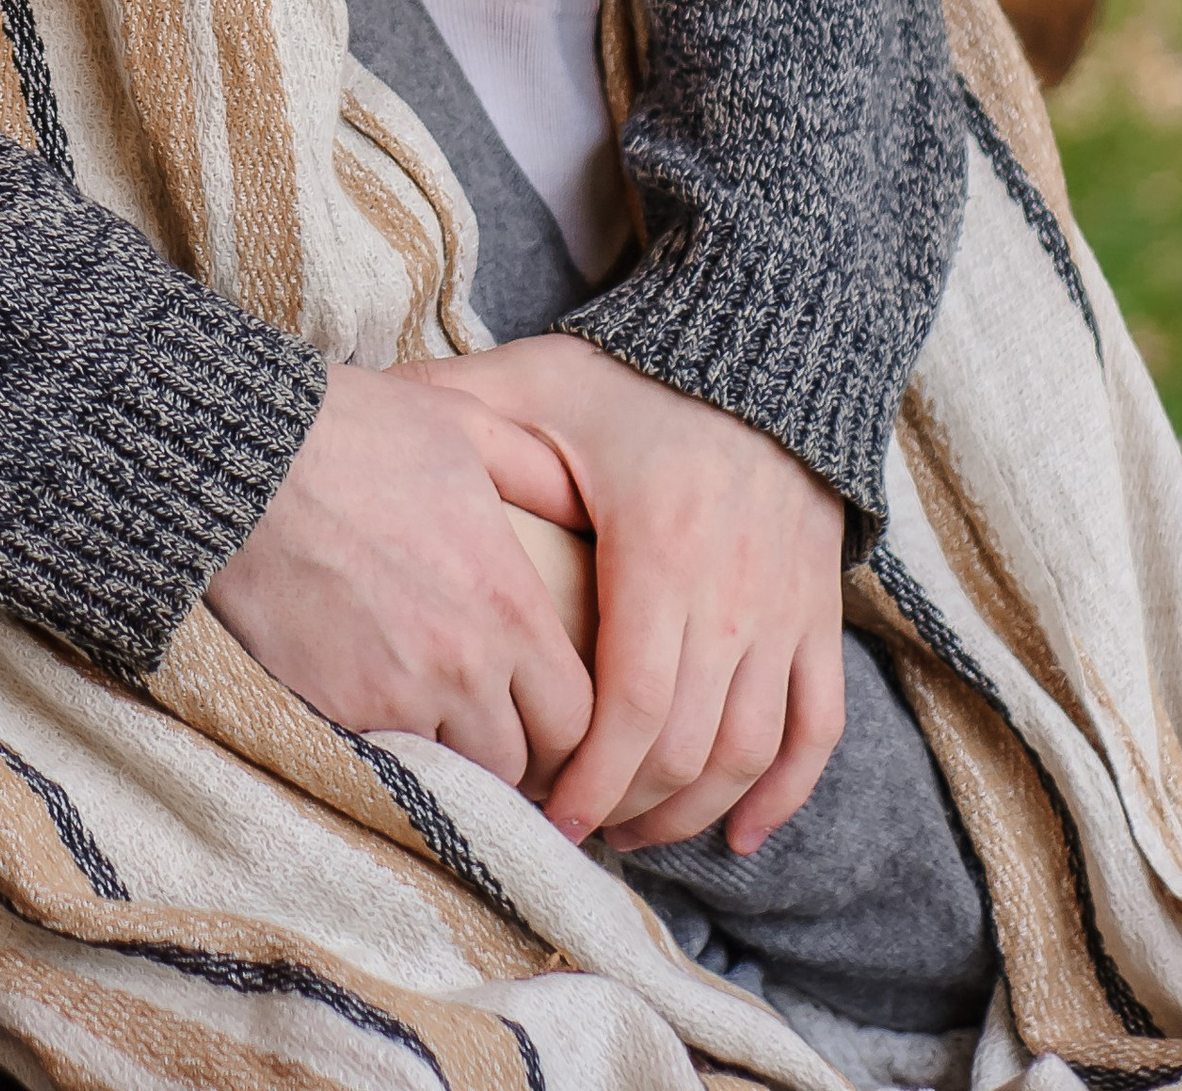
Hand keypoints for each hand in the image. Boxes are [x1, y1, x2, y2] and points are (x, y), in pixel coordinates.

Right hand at [207, 359, 596, 791]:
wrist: (243, 461)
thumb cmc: (356, 431)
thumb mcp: (466, 425)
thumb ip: (539, 472)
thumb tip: (585, 500)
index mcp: (509, 604)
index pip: (579, 716)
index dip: (572, 724)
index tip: (546, 710)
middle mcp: (466, 665)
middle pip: (523, 762)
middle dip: (517, 749)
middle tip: (496, 726)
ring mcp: (398, 696)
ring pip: (459, 773)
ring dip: (456, 756)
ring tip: (437, 719)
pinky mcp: (336, 712)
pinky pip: (389, 765)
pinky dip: (394, 750)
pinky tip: (381, 710)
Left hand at [440, 334, 845, 853]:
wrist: (766, 348)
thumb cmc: (639, 374)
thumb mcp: (545, 379)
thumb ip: (458, 399)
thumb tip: (364, 402)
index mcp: (659, 550)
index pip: (632, 706)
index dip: (591, 779)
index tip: (549, 817)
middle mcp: (731, 593)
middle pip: (686, 747)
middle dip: (628, 807)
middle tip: (573, 829)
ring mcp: (783, 609)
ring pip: (748, 751)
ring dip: (692, 812)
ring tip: (633, 833)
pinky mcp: (817, 614)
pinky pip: (816, 728)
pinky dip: (782, 793)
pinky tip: (738, 832)